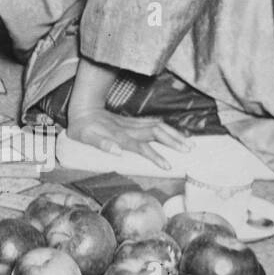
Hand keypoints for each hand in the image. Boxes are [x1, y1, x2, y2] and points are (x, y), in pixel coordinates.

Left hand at [66, 108, 191, 170]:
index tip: (167, 165)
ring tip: (190, 144)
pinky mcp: (134, 121)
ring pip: (158, 126)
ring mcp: (133, 123)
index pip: (140, 146)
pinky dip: (168, 127)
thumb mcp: (85, 137)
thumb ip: (101, 144)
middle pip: (155, 133)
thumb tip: (117, 152)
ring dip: (174, 134)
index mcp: (119, 135)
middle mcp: (129, 128)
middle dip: (173, 141)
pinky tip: (178, 133)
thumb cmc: (83, 128)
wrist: (83, 109)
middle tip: (189, 151)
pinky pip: (154, 122)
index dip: (154, 155)